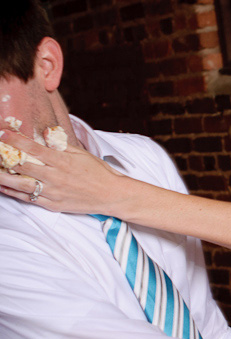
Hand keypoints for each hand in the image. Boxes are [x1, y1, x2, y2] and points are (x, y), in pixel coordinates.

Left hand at [0, 128, 123, 213]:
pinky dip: (13, 193)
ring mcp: (54, 192)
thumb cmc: (99, 172)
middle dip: (4, 158)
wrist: (112, 195)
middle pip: (23, 166)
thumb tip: (47, 133)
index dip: (16, 140)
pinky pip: (29, 199)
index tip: (3, 133)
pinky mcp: (53, 205)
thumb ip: (62, 145)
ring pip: (21, 184)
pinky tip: (3, 186)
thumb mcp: (83, 154)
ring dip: (3, 177)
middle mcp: (56, 177)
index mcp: (64, 161)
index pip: (34, 149)